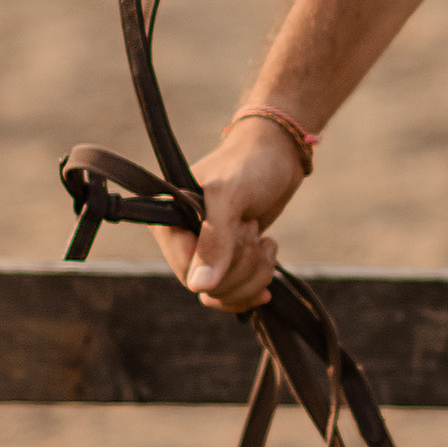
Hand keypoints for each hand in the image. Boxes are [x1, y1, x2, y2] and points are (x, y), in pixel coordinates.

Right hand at [151, 113, 301, 313]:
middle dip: (242, 267)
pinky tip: (269, 258)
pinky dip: (257, 279)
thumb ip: (214, 241)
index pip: (186, 272)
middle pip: (208, 287)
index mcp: (168, 219)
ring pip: (224, 292)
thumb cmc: (250, 165)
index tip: (242, 234)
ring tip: (265, 243)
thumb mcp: (230, 197)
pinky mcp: (229, 257)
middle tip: (254, 231)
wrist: (279, 154)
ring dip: (253, 274)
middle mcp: (182, 238)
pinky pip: (236, 290)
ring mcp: (206, 250)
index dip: (220, 267)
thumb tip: (199, 287)